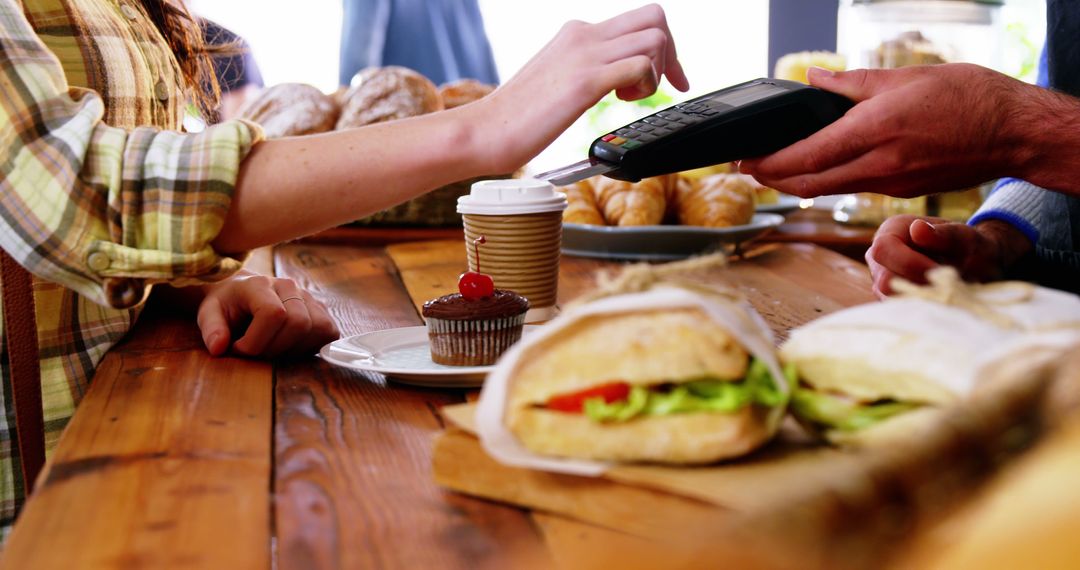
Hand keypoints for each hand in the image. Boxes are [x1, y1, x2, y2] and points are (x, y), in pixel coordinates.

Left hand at [196, 271, 339, 358]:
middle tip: (257, 353)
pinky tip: (291, 348)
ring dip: (295, 350)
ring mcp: (308, 297)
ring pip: (319, 328)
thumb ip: (211, 329)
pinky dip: (313, 346)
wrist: (241, 292)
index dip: (257, 342)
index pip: (274, 314)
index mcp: (259, 284)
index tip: (239, 350)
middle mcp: (288, 286)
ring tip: (274, 350)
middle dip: (276, 349)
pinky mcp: (321, 309)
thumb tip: (219, 348)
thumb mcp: (208, 314)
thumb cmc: (226, 305)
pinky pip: (329, 332)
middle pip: (299, 323)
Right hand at [478, 3, 688, 172]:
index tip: (670, 80)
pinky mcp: (585, 81)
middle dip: (672, 54)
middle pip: (654, 16)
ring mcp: (585, 55)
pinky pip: (640, 66)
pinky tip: (623, 102)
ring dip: (658, 71)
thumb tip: (613, 81)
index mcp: (576, 33)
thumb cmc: (517, 116)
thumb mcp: (557, 79)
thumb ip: (584, 70)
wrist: (486, 130)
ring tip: (631, 97)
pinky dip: (646, 86)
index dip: (664, 48)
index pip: (637, 20)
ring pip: (655, 38)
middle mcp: (583, 35)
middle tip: (667, 87)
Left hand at [739, 64, 1034, 197]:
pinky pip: (854, 187)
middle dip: (773, 179)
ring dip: (797, 184)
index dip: (771, 163)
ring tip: (773, 173)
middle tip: (748, 172)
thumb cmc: (969, 98)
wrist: (1014, 132)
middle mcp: (879, 164)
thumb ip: (853, 83)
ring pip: (829, 189)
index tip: (746, 162)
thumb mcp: (906, 77)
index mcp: (876, 131)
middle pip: (810, 182)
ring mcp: (890, 183)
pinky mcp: (901, 191)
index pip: (808, 155)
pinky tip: (818, 171)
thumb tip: (815, 78)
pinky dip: (828, 182)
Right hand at [865, 215, 1031, 297]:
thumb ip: (942, 233)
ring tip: (944, 290)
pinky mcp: (889, 298)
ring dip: (921, 297)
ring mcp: (880, 279)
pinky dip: (920, 307)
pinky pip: (898, 309)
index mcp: (890, 231)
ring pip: (890, 298)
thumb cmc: (963, 245)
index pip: (884, 250)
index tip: (938, 271)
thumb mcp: (961, 235)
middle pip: (884, 279)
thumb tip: (917, 229)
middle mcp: (879, 257)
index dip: (908, 263)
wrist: (970, 265)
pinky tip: (938, 299)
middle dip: (918, 284)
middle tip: (946, 284)